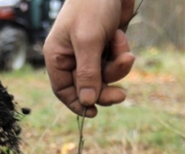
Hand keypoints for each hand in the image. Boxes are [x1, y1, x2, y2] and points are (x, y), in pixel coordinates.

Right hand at [44, 0, 135, 116]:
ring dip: (118, 66)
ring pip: (105, 75)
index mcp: (57, 56)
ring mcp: (90, 52)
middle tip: (122, 95)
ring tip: (126, 52)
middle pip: (87, 87)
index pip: (63, 90)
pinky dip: (122, 51)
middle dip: (105, 89)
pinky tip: (120, 34)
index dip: (77, 103)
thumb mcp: (88, 41)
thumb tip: (86, 101)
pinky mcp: (106, 45)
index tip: (94, 112)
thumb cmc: (92, 6)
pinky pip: (116, 60)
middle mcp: (71, 57)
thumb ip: (87, 73)